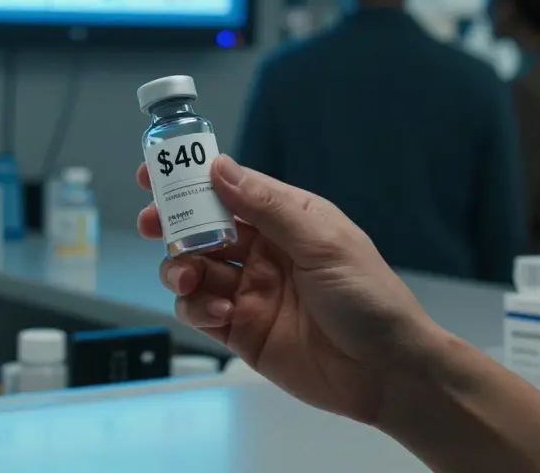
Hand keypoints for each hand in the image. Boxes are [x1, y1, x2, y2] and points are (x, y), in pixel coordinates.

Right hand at [136, 155, 439, 426]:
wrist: (387, 372)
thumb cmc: (367, 297)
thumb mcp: (323, 242)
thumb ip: (269, 207)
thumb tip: (220, 167)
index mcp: (287, 219)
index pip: (230, 189)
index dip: (191, 179)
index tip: (152, 175)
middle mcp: (263, 251)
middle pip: (202, 229)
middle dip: (174, 224)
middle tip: (153, 224)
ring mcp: (249, 292)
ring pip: (194, 269)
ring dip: (182, 268)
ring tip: (191, 278)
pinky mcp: (240, 331)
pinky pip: (199, 311)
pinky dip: (196, 307)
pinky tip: (219, 313)